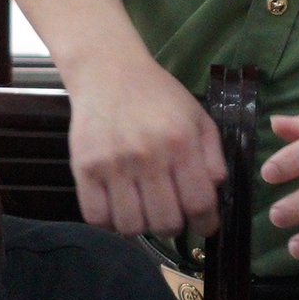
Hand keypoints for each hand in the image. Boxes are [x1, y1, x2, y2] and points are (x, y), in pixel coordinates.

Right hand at [61, 50, 225, 239]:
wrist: (108, 72)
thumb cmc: (159, 96)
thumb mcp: (198, 117)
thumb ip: (213, 156)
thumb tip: (215, 191)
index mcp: (181, 143)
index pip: (199, 202)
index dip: (206, 223)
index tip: (204, 226)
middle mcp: (147, 156)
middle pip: (165, 222)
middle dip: (173, 227)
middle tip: (170, 216)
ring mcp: (113, 164)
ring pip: (130, 226)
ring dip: (140, 226)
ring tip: (142, 211)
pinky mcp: (84, 168)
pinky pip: (96, 217)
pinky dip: (109, 222)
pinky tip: (117, 208)